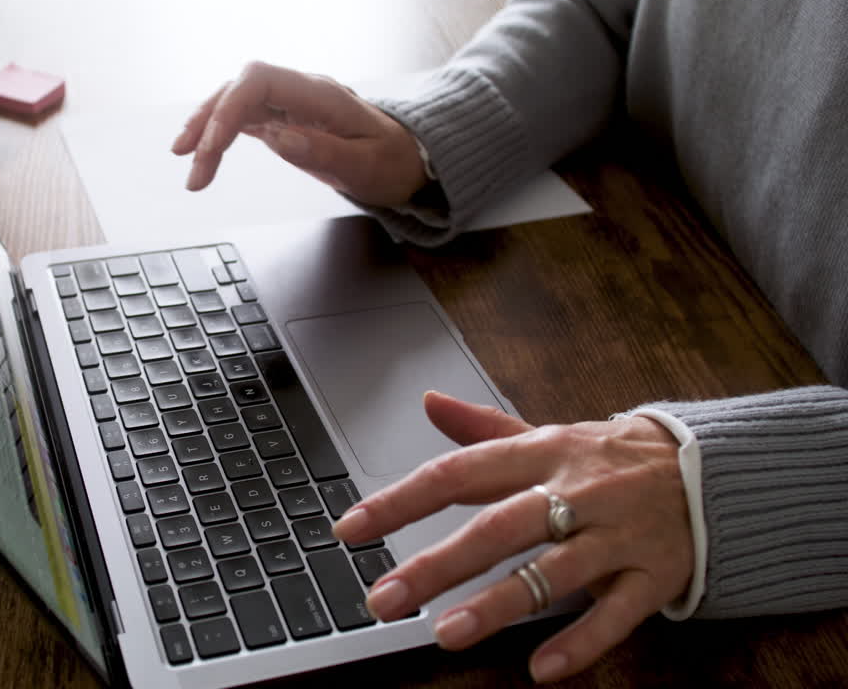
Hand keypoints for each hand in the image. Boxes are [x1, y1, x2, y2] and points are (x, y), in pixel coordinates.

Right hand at [171, 61, 427, 206]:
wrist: (406, 160)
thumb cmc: (391, 162)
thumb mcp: (366, 166)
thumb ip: (324, 152)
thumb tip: (278, 138)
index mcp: (321, 95)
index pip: (259, 81)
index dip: (228, 107)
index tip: (212, 145)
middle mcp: (300, 92)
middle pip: (239, 89)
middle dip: (209, 122)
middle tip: (192, 164)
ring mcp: (289, 103)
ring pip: (235, 102)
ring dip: (207, 129)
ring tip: (188, 163)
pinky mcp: (282, 119)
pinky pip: (242, 117)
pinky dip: (218, 134)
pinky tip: (201, 151)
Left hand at [333, 391, 691, 682]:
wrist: (712, 470)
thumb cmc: (611, 459)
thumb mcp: (549, 436)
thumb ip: (486, 430)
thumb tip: (429, 402)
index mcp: (542, 452)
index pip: (458, 474)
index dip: (401, 501)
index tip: (351, 528)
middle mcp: (576, 491)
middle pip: (498, 528)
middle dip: (437, 565)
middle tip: (385, 598)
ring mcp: (617, 534)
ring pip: (552, 572)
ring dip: (498, 604)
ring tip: (447, 634)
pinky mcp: (654, 574)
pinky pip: (616, 613)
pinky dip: (580, 642)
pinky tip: (541, 669)